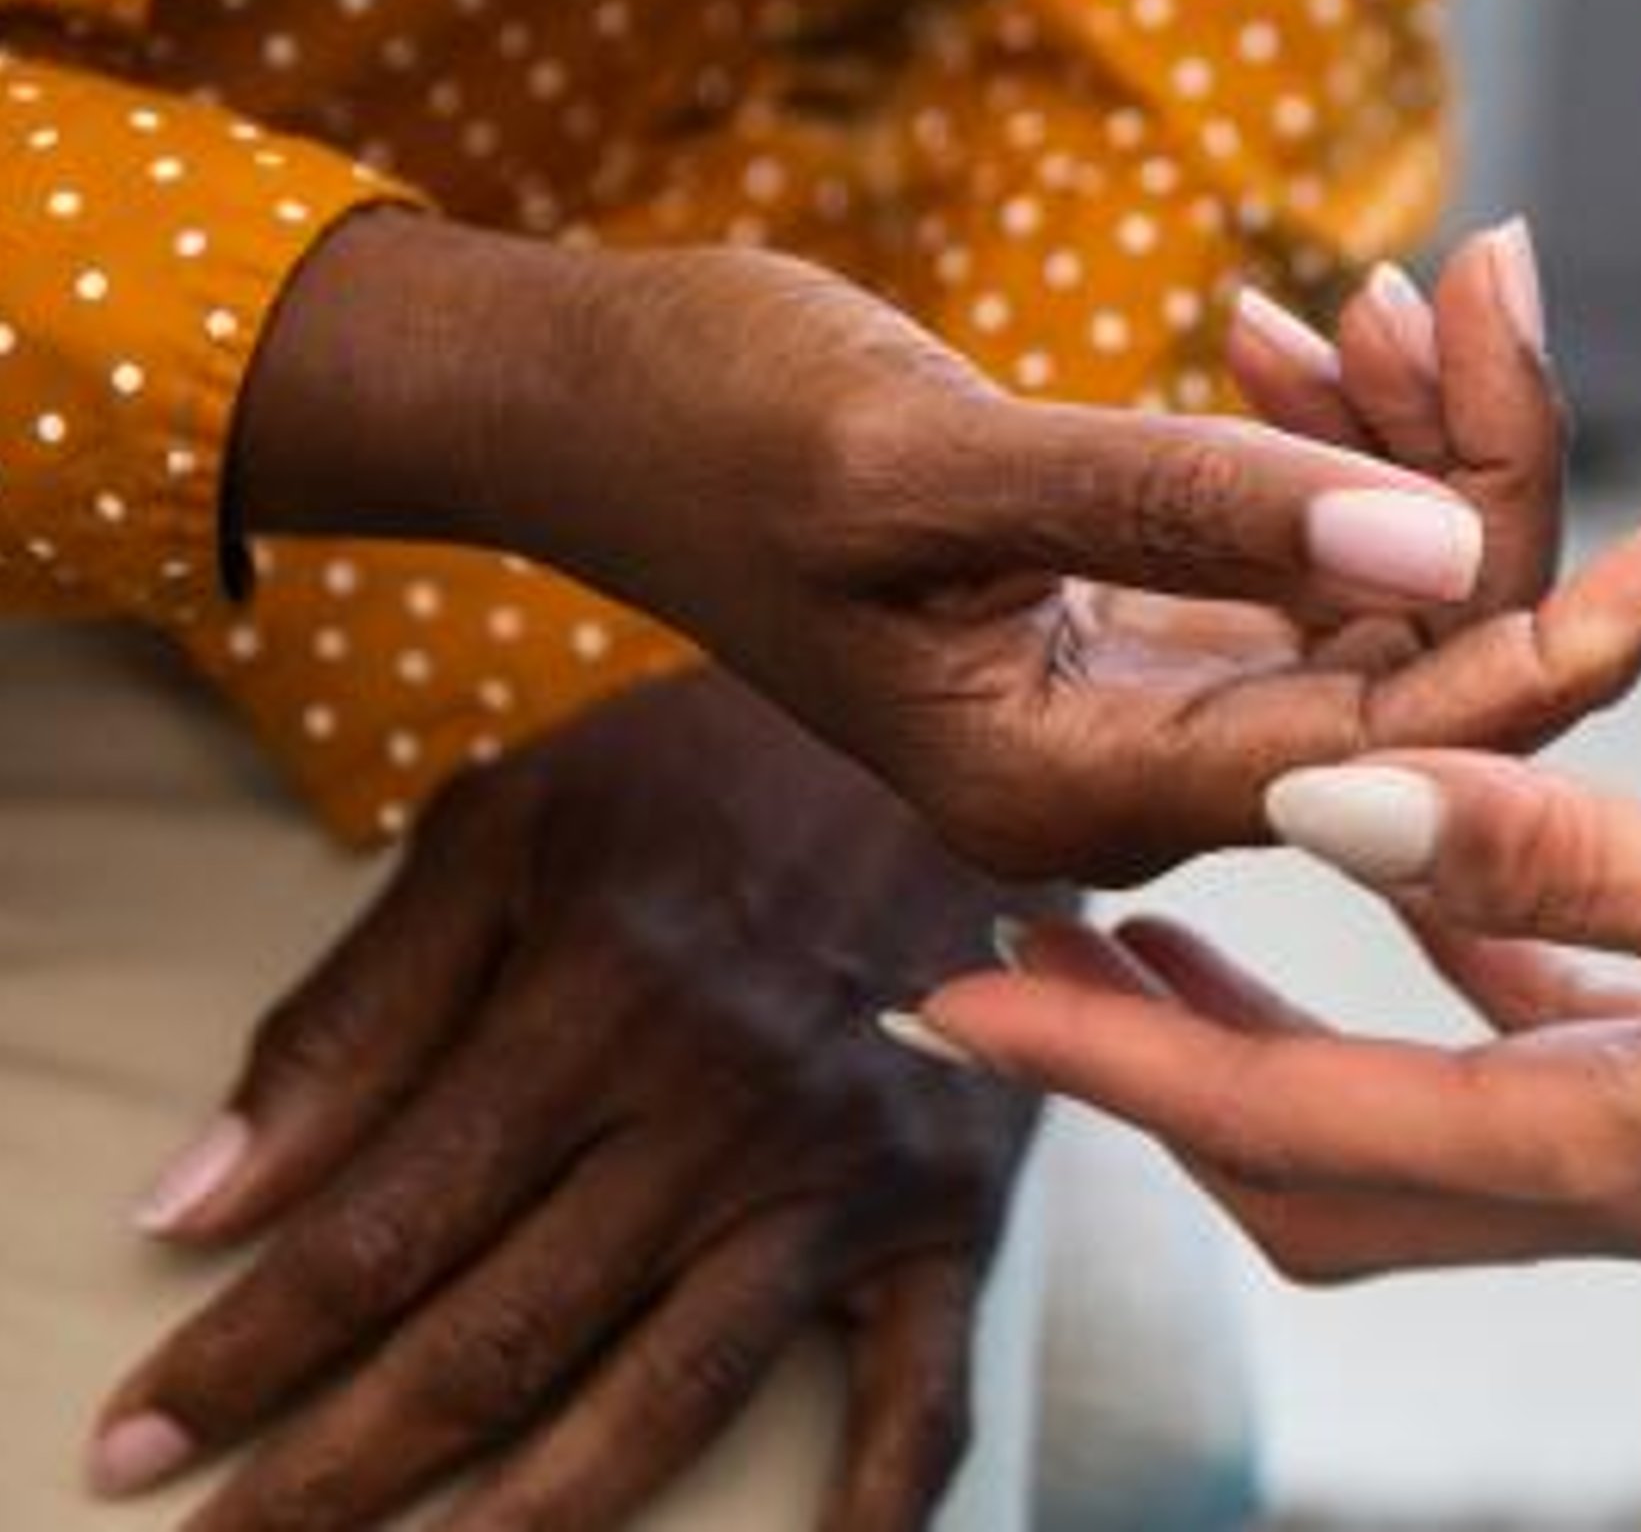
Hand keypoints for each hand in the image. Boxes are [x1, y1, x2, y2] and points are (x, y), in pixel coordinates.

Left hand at [91, 672, 1033, 1528]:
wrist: (971, 720)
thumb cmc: (722, 763)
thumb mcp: (515, 827)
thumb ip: (359, 1012)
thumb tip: (201, 1198)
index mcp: (601, 998)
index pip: (385, 1225)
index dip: (247, 1346)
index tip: (138, 1436)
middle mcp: (723, 1108)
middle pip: (500, 1339)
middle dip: (334, 1470)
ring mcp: (848, 1173)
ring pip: (670, 1395)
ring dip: (528, 1522)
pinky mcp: (956, 1207)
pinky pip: (921, 1391)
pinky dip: (871, 1506)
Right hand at [238, 217, 1640, 880]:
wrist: (579, 396)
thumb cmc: (708, 422)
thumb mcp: (937, 459)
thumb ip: (1186, 507)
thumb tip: (1436, 550)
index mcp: (1085, 788)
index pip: (1406, 744)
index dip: (1575, 640)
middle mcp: (1139, 772)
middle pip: (1427, 657)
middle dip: (1487, 466)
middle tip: (1496, 273)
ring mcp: (1148, 695)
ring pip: (1386, 584)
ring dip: (1413, 422)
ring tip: (1392, 280)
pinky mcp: (1146, 614)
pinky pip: (1316, 537)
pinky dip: (1333, 424)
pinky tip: (1300, 323)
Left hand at [910, 754, 1640, 1281]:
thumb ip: (1573, 850)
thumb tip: (1327, 803)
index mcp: (1613, 1148)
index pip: (1289, 1118)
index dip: (1108, 1055)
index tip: (962, 986)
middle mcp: (1621, 1175)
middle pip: (1310, 1166)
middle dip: (1147, 1070)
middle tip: (1020, 962)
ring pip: (1403, 1115)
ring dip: (1265, 1028)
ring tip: (1166, 911)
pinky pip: (1530, 1050)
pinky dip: (1436, 976)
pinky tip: (1432, 873)